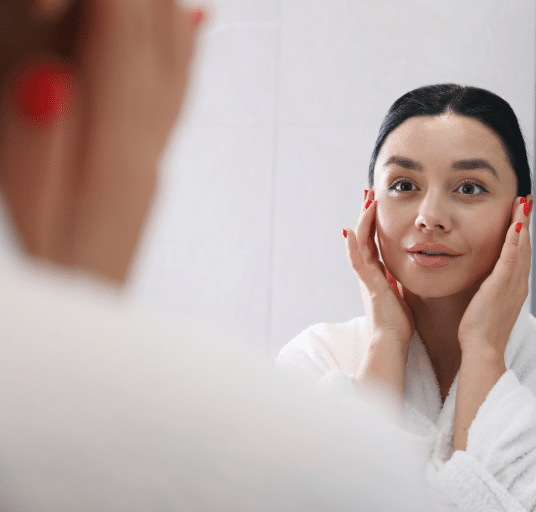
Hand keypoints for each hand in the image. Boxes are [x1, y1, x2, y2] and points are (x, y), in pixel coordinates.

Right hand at [0, 0, 206, 283]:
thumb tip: (54, 81)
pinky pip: (168, 110)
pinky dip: (176, 64)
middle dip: (143, 3)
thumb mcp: (22, 218)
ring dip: (165, 24)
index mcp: (110, 160)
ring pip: (167, 80)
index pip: (120, 53)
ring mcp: (144, 171)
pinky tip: (186, 39)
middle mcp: (140, 159)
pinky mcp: (138, 184)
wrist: (89, 356)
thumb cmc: (42, 290)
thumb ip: (32, 148)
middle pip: (153, 58)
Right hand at [343, 189, 415, 346]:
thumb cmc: (398, 322)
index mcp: (377, 273)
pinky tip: (350, 231)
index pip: (373, 240)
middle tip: (368, 193)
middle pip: (364, 236)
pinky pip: (358, 261)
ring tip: (366, 201)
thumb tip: (407, 269)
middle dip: (366, 214)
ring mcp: (366, 277)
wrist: (391, 340)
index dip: (374, 221)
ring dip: (362, 221)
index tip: (377, 203)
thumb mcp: (401, 293)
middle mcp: (368, 272)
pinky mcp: (369, 285)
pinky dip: (353, 246)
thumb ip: (398, 280)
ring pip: (359, 243)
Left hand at [457, 195, 533, 356]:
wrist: (482, 350)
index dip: (522, 233)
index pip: (519, 254)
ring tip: (523, 203)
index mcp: (513, 287)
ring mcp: (512, 285)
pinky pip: (510, 259)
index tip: (521, 214)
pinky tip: (515, 224)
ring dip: (522, 223)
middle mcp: (518, 283)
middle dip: (526, 222)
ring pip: (520, 248)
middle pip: (524, 246)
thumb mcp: (484, 304)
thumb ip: (485, 289)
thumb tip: (480, 281)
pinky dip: (514, 240)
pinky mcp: (501, 287)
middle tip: (527, 200)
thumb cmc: (479, 332)